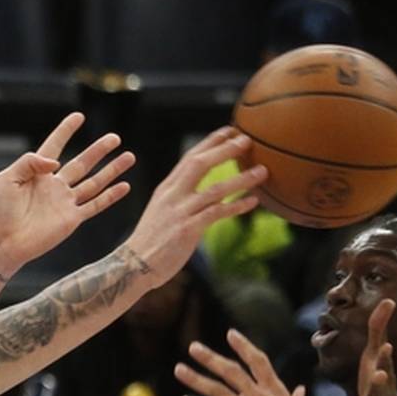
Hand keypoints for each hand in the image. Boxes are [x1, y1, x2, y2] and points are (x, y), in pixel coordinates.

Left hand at [0, 112, 135, 275]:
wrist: (2, 242)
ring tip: (129, 156)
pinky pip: (95, 205)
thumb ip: (29, 162)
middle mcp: (53, 186)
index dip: (65, 131)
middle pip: (81, 163)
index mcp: (36, 173)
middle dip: (98, 150)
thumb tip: (55, 161)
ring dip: (111, 170)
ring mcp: (64, 202)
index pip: (54, 146)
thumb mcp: (7, 179)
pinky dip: (111, 196)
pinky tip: (124, 186)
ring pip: (94, 182)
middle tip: (115, 137)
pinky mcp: (71, 219)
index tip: (78, 116)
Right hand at [124, 127, 263, 283]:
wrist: (134, 264)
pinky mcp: (187, 229)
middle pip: (199, 164)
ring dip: (241, 179)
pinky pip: (217, 213)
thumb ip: (182, 199)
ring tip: (263, 171)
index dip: (211, 142)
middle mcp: (172, 195)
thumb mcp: (163, 211)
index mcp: (167, 188)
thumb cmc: (151, 240)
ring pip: (214, 189)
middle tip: (246, 139)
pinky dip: (236, 206)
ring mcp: (180, 211)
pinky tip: (253, 201)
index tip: (230, 130)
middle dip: (224, 149)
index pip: (190, 157)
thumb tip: (208, 194)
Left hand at [175, 329, 317, 395]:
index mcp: (277, 391)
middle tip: (193, 347)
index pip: (258, 361)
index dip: (244, 346)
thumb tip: (300, 390)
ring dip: (195, 377)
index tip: (230, 334)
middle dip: (210, 357)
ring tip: (179, 369)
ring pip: (216, 388)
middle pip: (231, 369)